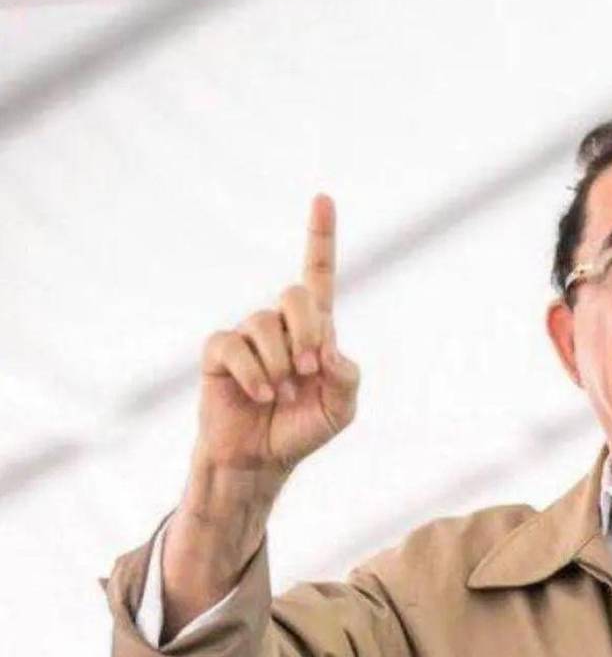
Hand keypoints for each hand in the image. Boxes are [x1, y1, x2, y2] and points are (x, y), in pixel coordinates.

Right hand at [194, 193, 359, 480]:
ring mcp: (248, 336)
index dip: (320, 236)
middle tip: (310, 368)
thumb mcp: (341, 408)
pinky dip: (255, 374)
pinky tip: (261, 395)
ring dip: (280, 363)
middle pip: (296, 293)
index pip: (318, 274)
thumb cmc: (302, 428)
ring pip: (265, 324)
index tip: (322, 198)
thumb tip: (328, 350)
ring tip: (281, 393)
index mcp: (315, 330)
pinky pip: (234, 346)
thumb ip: (348, 377)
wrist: (262, 459)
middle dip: (309, 329)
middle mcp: (280, 325)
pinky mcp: (220, 353)